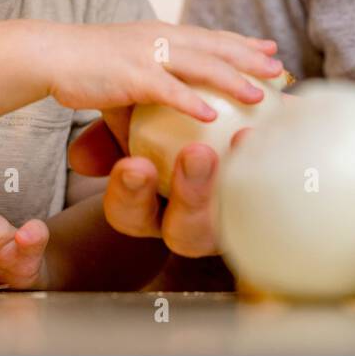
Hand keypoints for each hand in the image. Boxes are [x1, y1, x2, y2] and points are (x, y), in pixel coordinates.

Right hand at [45, 21, 280, 122]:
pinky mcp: (131, 76)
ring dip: (233, 79)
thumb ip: (145, 95)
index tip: (269, 48)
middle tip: (279, 68)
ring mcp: (148, 55)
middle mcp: (161, 39)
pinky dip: (191, 102)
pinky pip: (168, 90)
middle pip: (216, 46)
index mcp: (162, 35)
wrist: (50, 54)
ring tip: (259, 95)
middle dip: (251, 57)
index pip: (210, 36)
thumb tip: (150, 127)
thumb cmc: (85, 67)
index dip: (242, 42)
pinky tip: (212, 115)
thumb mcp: (124, 74)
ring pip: (201, 66)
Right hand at [68, 116, 256, 257]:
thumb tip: (80, 157)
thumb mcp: (132, 132)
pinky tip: (274, 123)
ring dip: (241, 178)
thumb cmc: (165, 133)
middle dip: (190, 193)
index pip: (130, 214)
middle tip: (196, 152)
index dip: (130, 194)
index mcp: (150, 212)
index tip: (133, 164)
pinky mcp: (267, 204)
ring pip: (234, 219)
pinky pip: (274, 191)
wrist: (228, 133)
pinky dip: (274, 154)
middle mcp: (190, 225)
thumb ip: (109, 140)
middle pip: (185, 232)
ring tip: (243, 136)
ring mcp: (230, 221)